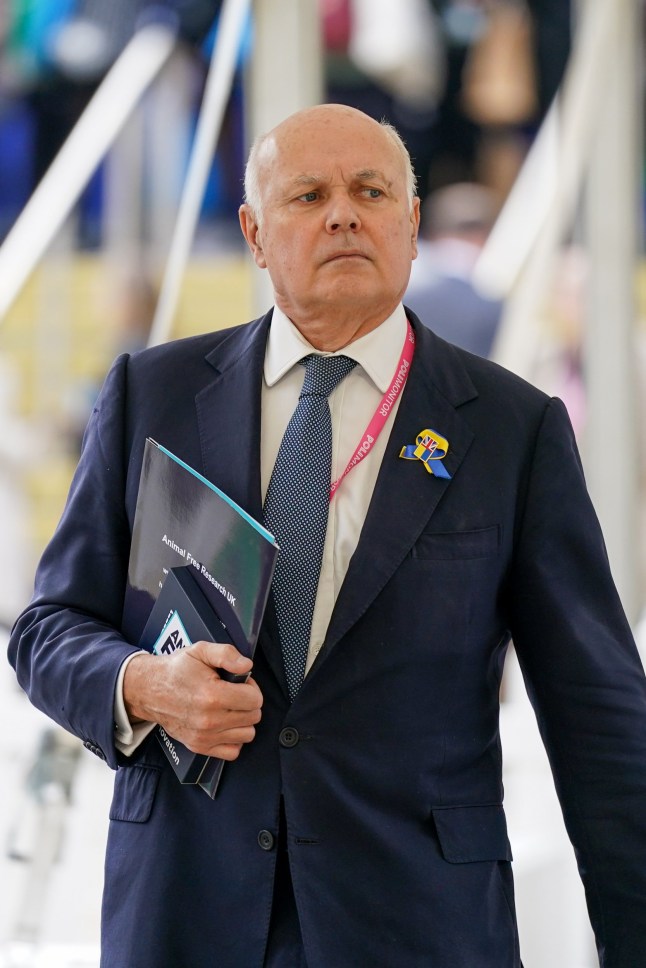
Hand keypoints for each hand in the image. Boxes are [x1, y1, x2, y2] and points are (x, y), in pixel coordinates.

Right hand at [123, 642, 262, 759]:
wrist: (149, 690)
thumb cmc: (176, 670)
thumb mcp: (200, 650)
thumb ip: (227, 654)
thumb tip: (247, 666)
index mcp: (212, 695)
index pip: (255, 699)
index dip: (251, 687)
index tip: (241, 683)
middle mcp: (209, 720)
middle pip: (253, 717)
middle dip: (248, 702)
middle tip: (234, 693)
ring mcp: (204, 736)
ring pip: (247, 734)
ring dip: (243, 721)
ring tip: (229, 708)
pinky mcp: (199, 747)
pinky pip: (233, 752)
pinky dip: (233, 739)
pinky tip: (225, 724)